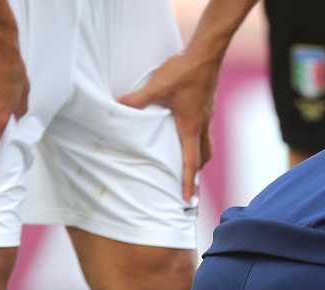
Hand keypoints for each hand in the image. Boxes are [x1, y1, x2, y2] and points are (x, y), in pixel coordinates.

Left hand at [118, 49, 221, 203]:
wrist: (206, 55)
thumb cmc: (184, 72)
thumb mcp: (157, 86)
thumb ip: (137, 99)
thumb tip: (118, 106)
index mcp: (190, 127)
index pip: (190, 162)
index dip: (188, 182)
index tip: (187, 200)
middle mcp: (201, 125)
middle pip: (203, 157)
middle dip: (196, 172)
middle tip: (189, 184)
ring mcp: (206, 116)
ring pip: (206, 144)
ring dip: (199, 156)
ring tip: (188, 162)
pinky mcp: (206, 106)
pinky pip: (204, 130)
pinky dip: (198, 139)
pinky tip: (186, 130)